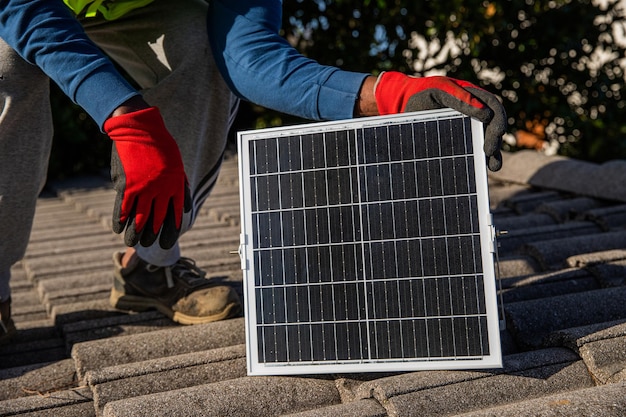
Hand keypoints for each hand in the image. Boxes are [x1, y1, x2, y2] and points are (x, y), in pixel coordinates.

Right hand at [104, 106, 190, 248]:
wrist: (139, 128)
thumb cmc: (160, 146)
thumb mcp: (177, 165)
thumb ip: (182, 188)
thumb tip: (186, 209)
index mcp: (175, 185)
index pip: (175, 214)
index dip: (171, 230)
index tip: (167, 243)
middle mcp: (161, 190)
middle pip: (157, 220)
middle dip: (152, 235)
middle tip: (148, 244)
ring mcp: (143, 188)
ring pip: (139, 218)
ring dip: (135, 233)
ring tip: (132, 243)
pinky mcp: (127, 185)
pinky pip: (122, 208)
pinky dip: (120, 220)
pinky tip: (118, 229)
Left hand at [374, 71, 505, 170]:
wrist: (405, 106)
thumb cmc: (423, 95)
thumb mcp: (438, 92)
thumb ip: (458, 98)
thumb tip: (486, 113)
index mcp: (473, 97)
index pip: (493, 106)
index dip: (498, 119)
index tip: (497, 133)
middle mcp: (474, 113)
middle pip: (493, 126)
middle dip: (494, 140)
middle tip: (489, 152)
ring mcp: (467, 128)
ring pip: (485, 141)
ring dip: (492, 154)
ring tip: (493, 166)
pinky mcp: (459, 141)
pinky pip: (472, 151)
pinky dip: (478, 160)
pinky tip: (481, 170)